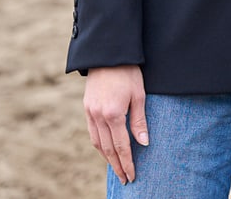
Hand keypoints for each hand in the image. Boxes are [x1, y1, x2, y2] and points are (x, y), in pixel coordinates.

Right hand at [83, 65, 148, 184]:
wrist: (108, 52)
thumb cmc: (128, 71)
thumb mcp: (139, 94)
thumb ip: (139, 120)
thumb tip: (143, 143)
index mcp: (113, 113)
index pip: (121, 146)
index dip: (127, 163)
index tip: (132, 176)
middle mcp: (98, 116)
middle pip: (108, 149)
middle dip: (117, 166)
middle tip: (125, 179)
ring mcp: (90, 112)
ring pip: (97, 143)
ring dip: (107, 157)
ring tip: (116, 168)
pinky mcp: (86, 107)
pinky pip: (91, 132)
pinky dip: (98, 144)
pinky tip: (105, 149)